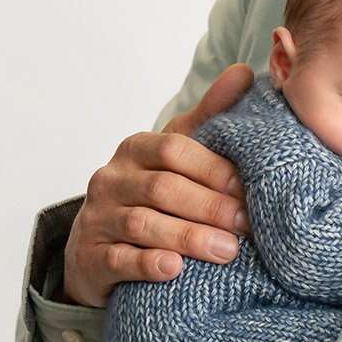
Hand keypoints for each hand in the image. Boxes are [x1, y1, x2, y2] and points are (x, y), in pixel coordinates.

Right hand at [61, 64, 253, 307]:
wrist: (96, 250)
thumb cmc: (148, 196)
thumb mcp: (175, 155)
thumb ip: (208, 117)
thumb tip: (243, 71)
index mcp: (135, 149)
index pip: (174, 149)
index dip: (213, 168)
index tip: (250, 188)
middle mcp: (111, 179)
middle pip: (163, 188)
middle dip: (209, 206)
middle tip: (247, 225)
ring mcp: (98, 218)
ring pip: (143, 224)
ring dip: (188, 237)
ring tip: (228, 252)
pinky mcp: (91, 258)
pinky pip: (119, 259)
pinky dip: (148, 264)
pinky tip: (175, 269)